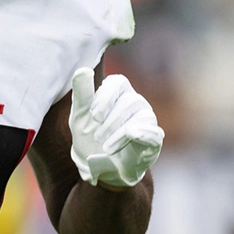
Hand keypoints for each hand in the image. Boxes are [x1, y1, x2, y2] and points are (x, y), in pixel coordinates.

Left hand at [68, 68, 163, 187]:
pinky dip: (142, 134)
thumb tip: (82, 69)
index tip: (94, 115)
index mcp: (119, 93)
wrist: (99, 165)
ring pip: (141, 117)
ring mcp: (147, 120)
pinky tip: (131, 136)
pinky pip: (154, 133)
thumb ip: (82, 93)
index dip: (106, 97)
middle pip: (130, 100)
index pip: (118, 82)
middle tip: (97, 136)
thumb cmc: (90, 135)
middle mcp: (136, 103)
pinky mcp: (154, 139)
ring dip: (119, 133)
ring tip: (106, 146)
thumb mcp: (79, 115)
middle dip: (110, 121)